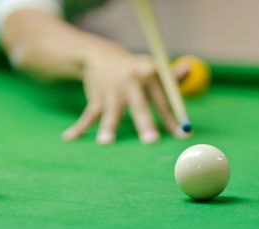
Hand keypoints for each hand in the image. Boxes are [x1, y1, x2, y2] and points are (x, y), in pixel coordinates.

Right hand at [62, 46, 189, 143]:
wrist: (102, 55)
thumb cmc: (137, 70)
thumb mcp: (154, 70)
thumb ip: (172, 78)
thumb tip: (190, 68)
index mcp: (148, 74)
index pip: (163, 101)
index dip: (173, 119)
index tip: (182, 136)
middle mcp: (130, 81)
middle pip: (139, 106)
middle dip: (144, 123)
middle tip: (151, 141)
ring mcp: (111, 90)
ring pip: (110, 112)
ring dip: (107, 127)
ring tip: (105, 143)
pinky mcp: (96, 97)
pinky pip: (88, 115)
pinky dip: (78, 128)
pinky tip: (69, 138)